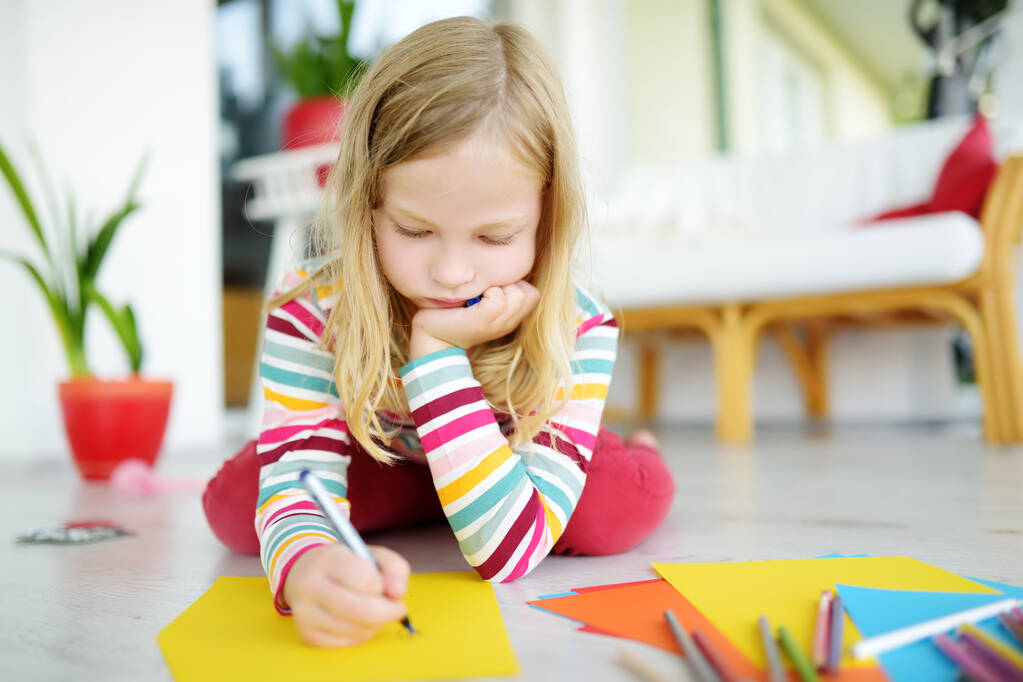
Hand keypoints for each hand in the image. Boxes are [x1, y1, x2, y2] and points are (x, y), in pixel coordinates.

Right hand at [282, 543, 409, 647]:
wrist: (305, 574)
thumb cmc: (346, 564)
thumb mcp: (372, 555)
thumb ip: (394, 568)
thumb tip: (398, 594)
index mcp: (327, 558)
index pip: (365, 580)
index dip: (382, 585)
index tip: (384, 584)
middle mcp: (309, 585)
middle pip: (359, 611)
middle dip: (387, 612)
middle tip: (397, 608)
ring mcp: (305, 613)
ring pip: (355, 630)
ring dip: (375, 624)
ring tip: (374, 610)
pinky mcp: (307, 635)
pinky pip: (346, 643)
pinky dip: (361, 634)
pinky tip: (359, 621)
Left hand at [410, 281, 539, 358]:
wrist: (433, 337)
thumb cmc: (452, 314)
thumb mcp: (481, 302)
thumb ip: (497, 290)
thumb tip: (503, 263)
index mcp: (510, 319)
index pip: (533, 294)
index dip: (517, 284)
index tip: (493, 289)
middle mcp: (507, 324)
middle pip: (529, 293)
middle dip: (509, 284)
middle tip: (485, 291)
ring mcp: (497, 324)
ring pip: (517, 294)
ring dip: (498, 287)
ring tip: (479, 295)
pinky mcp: (483, 321)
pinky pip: (498, 299)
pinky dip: (487, 292)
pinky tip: (472, 299)